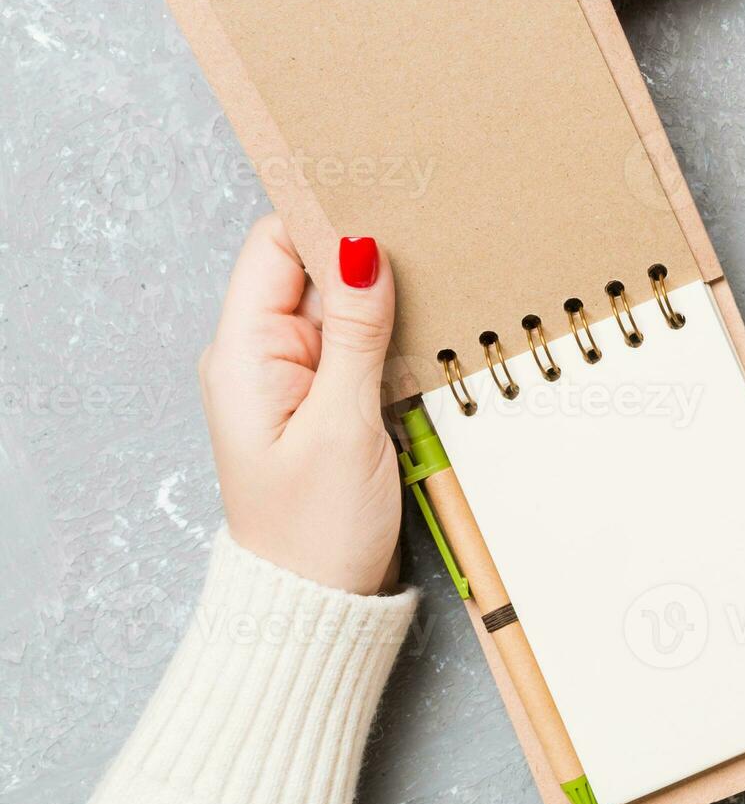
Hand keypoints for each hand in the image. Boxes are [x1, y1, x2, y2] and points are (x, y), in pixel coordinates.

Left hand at [199, 214, 400, 593]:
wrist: (316, 604)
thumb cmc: (316, 529)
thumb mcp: (344, 424)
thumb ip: (355, 332)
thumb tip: (362, 249)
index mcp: (245, 352)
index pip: (275, 245)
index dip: (326, 217)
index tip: (389, 199)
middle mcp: (262, 355)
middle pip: (312, 269)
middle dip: (367, 256)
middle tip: (433, 242)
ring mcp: (294, 379)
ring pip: (341, 308)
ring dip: (385, 301)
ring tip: (440, 288)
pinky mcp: (324, 402)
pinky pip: (356, 347)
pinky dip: (389, 338)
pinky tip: (427, 335)